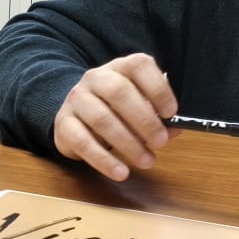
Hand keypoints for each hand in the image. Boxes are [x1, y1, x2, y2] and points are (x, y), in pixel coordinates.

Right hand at [53, 53, 176, 181]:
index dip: (158, 88)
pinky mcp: (64, 124)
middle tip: (160, 142)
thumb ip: (157, 114)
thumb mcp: (138, 105)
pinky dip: (104, 160)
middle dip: (144, 120)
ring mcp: (77, 99)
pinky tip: (121, 172)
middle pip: (119, 92)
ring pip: (101, 118)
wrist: (75, 113)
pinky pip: (82, 142)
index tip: (172, 112)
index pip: (139, 66)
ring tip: (146, 161)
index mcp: (119, 68)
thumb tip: (174, 129)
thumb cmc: (115, 109)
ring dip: (128, 143)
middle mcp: (95, 78)